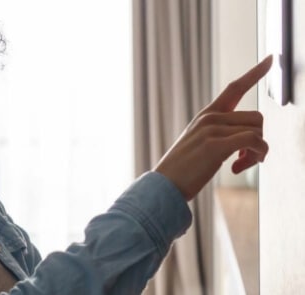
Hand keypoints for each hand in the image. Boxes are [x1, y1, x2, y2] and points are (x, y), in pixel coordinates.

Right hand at [154, 55, 272, 200]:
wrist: (164, 185)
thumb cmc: (182, 170)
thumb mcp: (199, 145)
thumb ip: (221, 136)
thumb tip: (249, 142)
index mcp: (206, 116)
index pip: (234, 88)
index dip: (255, 73)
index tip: (271, 59)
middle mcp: (210, 117)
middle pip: (257, 118)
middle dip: (259, 141)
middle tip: (247, 161)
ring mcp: (211, 129)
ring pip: (257, 131)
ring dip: (258, 152)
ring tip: (240, 165)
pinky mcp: (215, 145)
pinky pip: (253, 141)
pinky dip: (256, 155)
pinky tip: (237, 168)